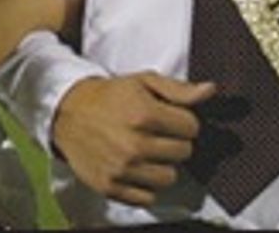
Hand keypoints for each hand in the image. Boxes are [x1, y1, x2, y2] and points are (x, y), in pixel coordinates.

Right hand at [53, 71, 215, 206]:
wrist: (69, 113)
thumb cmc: (109, 96)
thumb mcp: (143, 81)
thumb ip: (178, 89)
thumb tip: (210, 91)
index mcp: (144, 114)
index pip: (192, 127)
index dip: (184, 121)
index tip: (172, 119)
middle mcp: (135, 144)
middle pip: (184, 153)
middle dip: (175, 141)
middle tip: (158, 133)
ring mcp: (123, 168)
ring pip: (170, 177)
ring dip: (163, 165)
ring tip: (148, 151)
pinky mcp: (112, 187)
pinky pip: (148, 197)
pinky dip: (146, 184)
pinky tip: (137, 167)